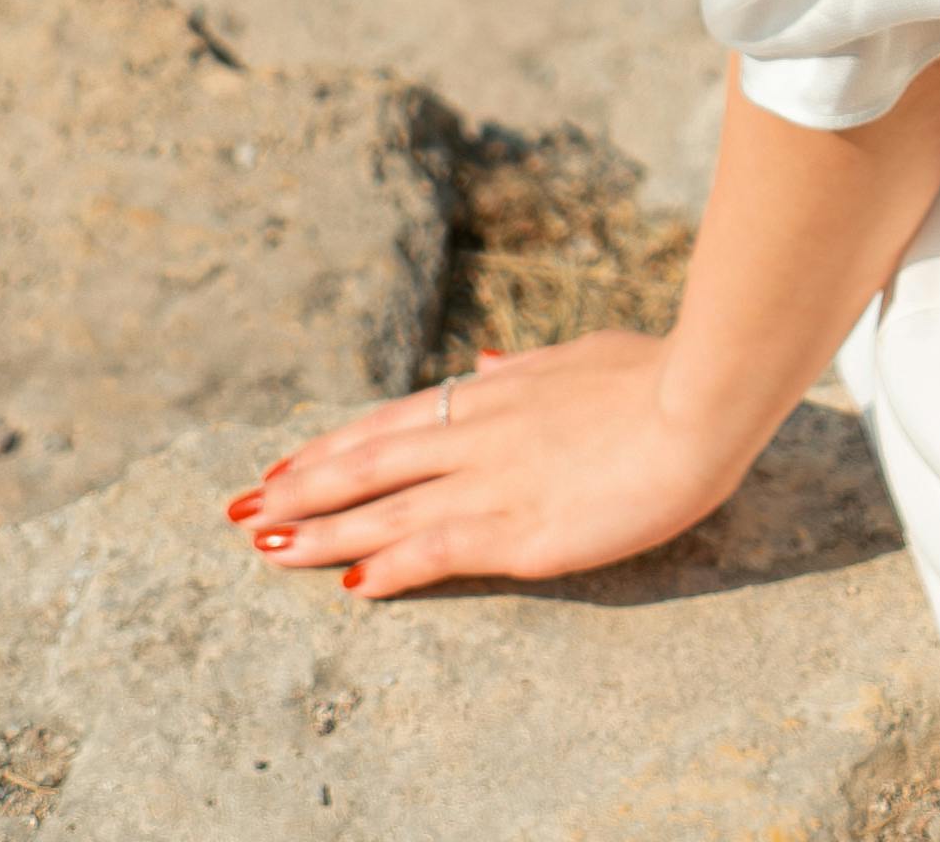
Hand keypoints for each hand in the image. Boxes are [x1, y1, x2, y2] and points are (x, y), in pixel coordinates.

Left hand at [230, 334, 757, 596]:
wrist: (700, 400)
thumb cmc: (661, 373)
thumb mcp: (584, 353)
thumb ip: (530, 367)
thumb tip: (489, 362)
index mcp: (493, 392)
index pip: (390, 420)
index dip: (331, 445)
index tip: (285, 461)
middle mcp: (475, 434)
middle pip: (366, 461)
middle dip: (298, 486)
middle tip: (240, 507)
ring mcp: (490, 482)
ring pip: (383, 507)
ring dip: (319, 530)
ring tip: (264, 545)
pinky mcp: (516, 529)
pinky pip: (435, 549)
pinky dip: (389, 567)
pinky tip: (351, 585)